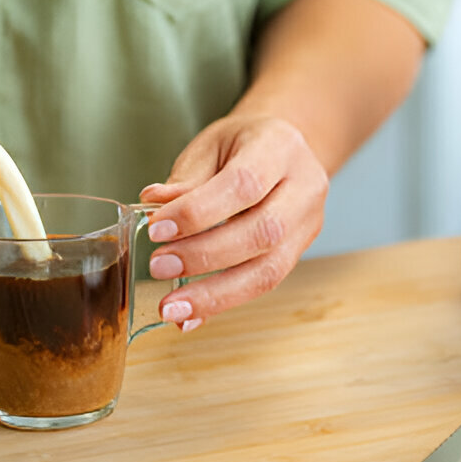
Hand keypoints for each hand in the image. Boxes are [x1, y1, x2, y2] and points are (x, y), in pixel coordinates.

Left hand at [140, 114, 328, 331]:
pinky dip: (222, 303)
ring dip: (215, 294)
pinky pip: (264, 285)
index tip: (156, 229)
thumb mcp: (211, 146)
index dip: (199, 212)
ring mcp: (308, 224)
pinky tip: (191, 317)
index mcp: (280, 148)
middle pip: (262, 232)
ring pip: (269, 270)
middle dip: (204, 256)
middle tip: (159, 266)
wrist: (283, 148)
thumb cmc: (242, 144)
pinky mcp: (299, 253)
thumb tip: (152, 205)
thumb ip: (186, 179)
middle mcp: (305, 187)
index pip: (243, 184)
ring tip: (171, 308)